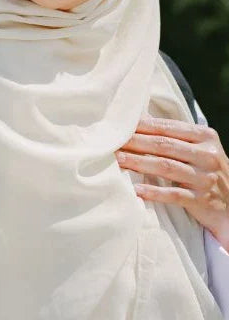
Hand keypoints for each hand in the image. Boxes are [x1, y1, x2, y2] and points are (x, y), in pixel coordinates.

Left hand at [116, 114, 228, 249]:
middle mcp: (207, 155)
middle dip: (135, 143)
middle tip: (111, 142)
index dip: (142, 127)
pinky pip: (173, 194)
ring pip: (165, 167)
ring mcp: (204, 178)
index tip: (119, 126)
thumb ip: (176, 136)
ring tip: (117, 161)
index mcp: (206, 137)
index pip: (168, 128)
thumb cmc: (208, 171)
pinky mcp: (200, 199)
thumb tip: (140, 120)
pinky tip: (136, 190)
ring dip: (138, 164)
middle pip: (164, 146)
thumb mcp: (200, 148)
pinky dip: (153, 192)